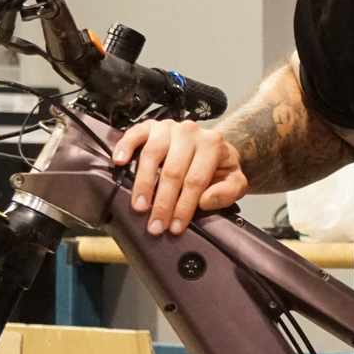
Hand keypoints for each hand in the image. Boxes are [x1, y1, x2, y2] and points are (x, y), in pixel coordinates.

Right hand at [110, 119, 249, 235]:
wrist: (211, 146)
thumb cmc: (219, 167)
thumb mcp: (235, 181)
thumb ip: (228, 191)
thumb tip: (205, 199)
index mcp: (212, 144)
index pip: (195, 180)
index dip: (184, 207)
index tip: (175, 227)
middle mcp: (190, 132)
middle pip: (172, 171)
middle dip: (163, 203)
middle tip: (155, 226)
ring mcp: (168, 127)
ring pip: (152, 155)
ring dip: (143, 184)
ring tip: (139, 207)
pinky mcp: (151, 126)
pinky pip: (135, 134)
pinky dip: (125, 147)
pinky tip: (119, 162)